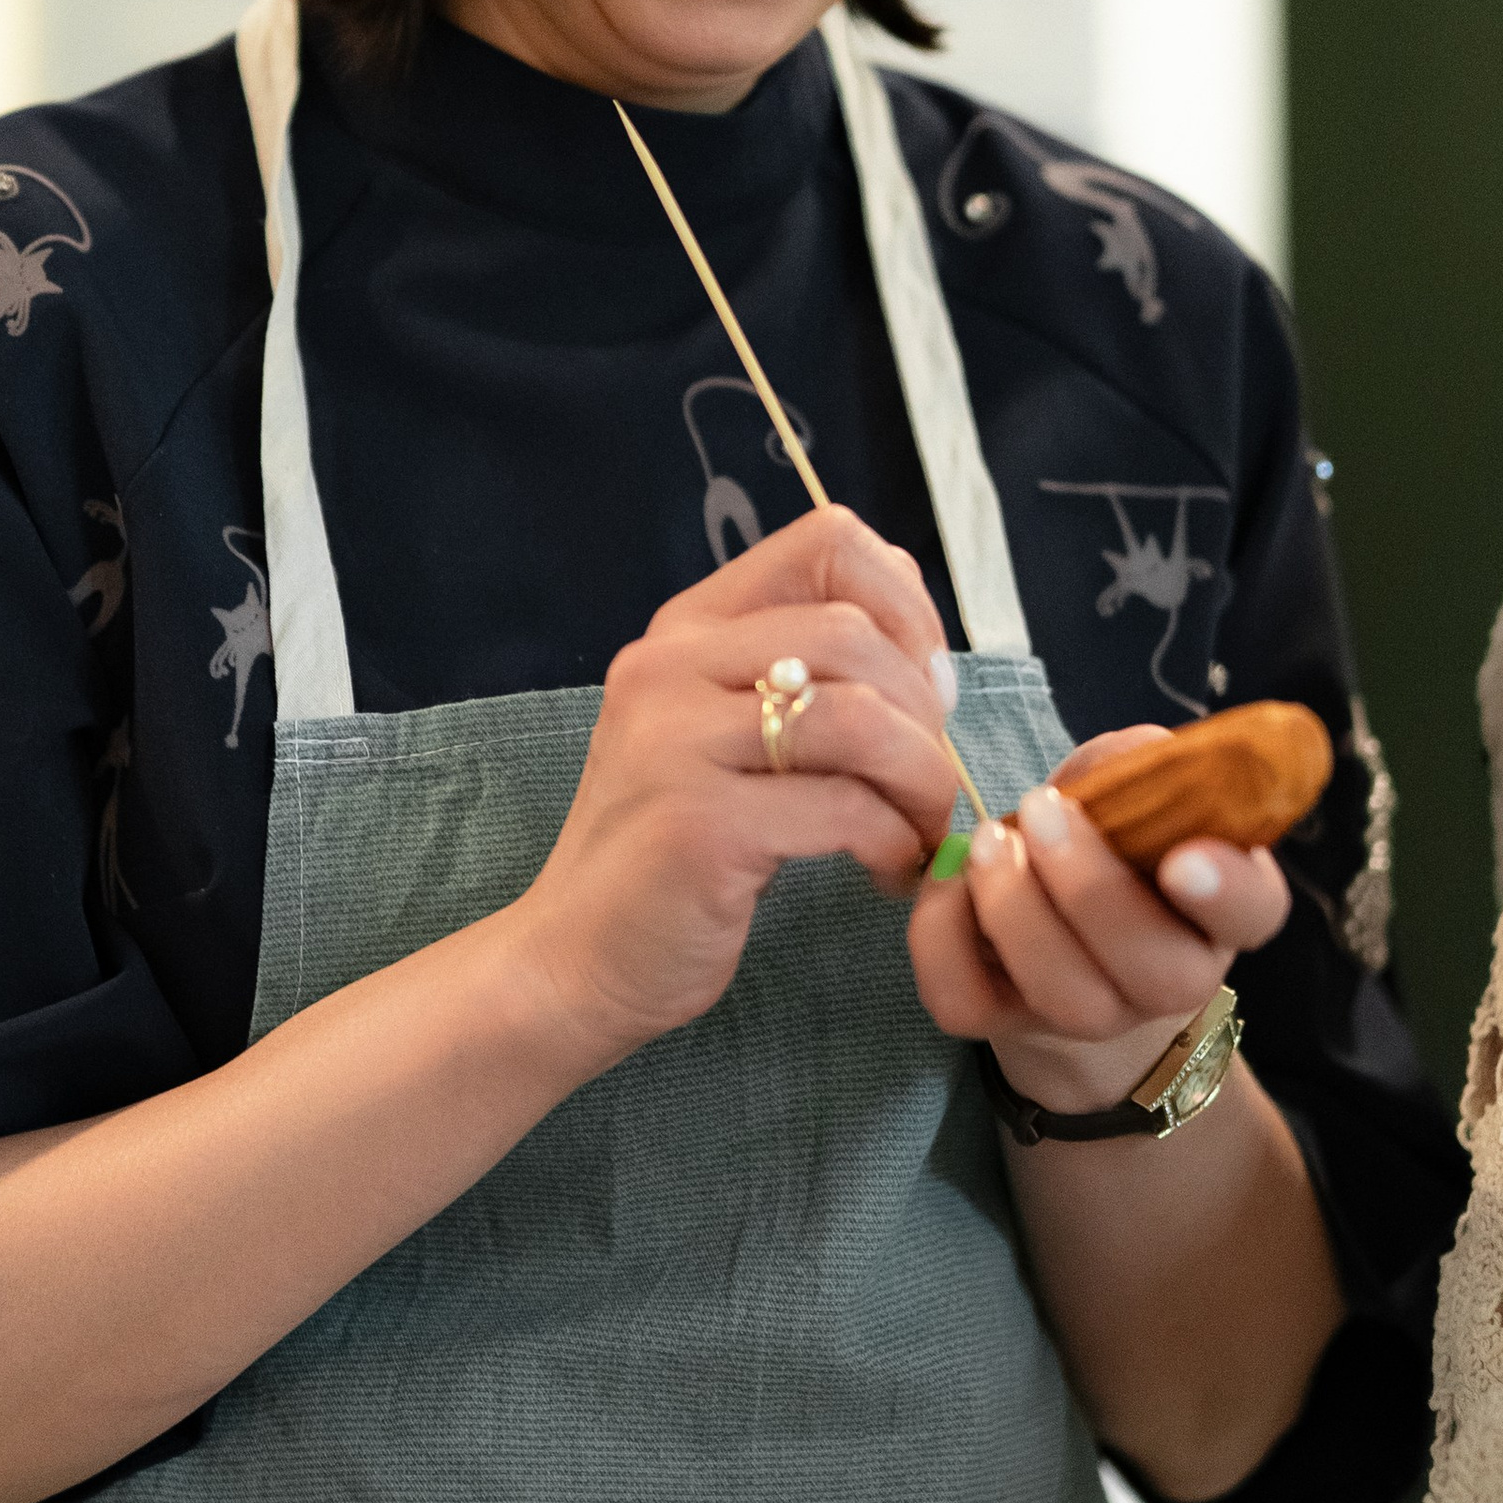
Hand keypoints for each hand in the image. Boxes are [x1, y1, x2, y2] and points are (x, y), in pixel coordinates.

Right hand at [504, 507, 962, 1066]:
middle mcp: (670, 668)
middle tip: (925, 783)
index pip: (827, 542)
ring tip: (919, 831)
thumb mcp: (721, 739)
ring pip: (861, 717)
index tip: (922, 688)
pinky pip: (845, 809)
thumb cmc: (667, 854)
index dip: (906, 604)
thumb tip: (928, 653)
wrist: (574, 960)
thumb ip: (800, 680)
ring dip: (920, 780)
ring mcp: (676, 744)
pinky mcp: (699, 824)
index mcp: (685, 631)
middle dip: (926, 714)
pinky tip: (886, 872)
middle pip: (855, 634)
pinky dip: (892, 841)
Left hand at [909, 726, 1290, 1110]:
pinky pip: (965, 1001)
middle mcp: (1172, 979)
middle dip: (1087, 886)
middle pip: (1154, 968)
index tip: (1183, 858)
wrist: (1059, 935)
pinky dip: (941, 933)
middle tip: (1042, 807)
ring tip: (989, 839)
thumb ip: (1139, 769)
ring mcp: (1091, 1016)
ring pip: (1063, 996)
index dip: (1223, 891)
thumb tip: (1132, 756)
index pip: (1251, 911)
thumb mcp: (1133, 796)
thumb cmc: (1110, 850)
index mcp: (1222, 910)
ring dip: (1015, 908)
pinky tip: (951, 879)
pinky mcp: (1006, 1026)